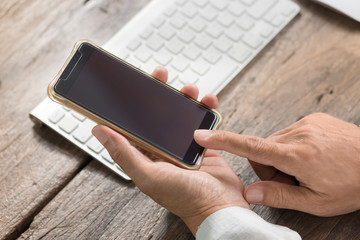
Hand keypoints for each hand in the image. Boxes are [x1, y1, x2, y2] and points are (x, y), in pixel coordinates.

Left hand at [92, 67, 249, 234]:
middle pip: (157, 114)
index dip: (131, 103)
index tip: (132, 83)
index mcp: (146, 155)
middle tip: (160, 75)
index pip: (133, 124)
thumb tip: (98, 130)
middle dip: (159, 93)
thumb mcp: (149, 175)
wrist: (221, 209)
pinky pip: (202, 122)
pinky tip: (208, 102)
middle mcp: (163, 149)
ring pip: (180, 114)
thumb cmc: (185, 198)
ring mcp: (184, 146)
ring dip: (185, 98)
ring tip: (190, 90)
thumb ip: (124, 153)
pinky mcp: (203, 144)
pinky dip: (206, 109)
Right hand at [195, 113, 359, 215]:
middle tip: (292, 180)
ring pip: (275, 142)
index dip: (223, 141)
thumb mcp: (317, 202)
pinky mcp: (313, 118)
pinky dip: (292, 147)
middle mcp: (298, 134)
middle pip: (262, 150)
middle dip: (269, 167)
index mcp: (296, 155)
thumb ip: (279, 196)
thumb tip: (250, 193)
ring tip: (306, 168)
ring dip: (282, 157)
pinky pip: (289, 133)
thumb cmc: (353, 184)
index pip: (249, 146)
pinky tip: (312, 156)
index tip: (202, 135)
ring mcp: (306, 123)